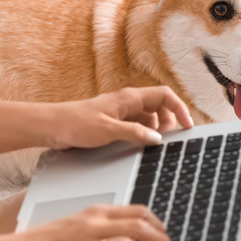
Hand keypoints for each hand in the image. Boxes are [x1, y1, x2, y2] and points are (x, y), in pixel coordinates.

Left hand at [48, 86, 193, 149]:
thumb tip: (157, 138)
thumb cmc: (75, 124)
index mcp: (129, 98)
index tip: (187, 125)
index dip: (180, 108)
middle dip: (169, 122)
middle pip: (160, 107)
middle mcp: (127, 102)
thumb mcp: (108, 130)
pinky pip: (136, 125)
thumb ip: (135, 133)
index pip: (164, 95)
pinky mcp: (113, 122)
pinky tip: (139, 145)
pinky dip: (143, 133)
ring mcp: (120, 112)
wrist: (52, 127)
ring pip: (148, 117)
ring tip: (153, 144)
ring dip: (155, 129)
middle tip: (167, 140)